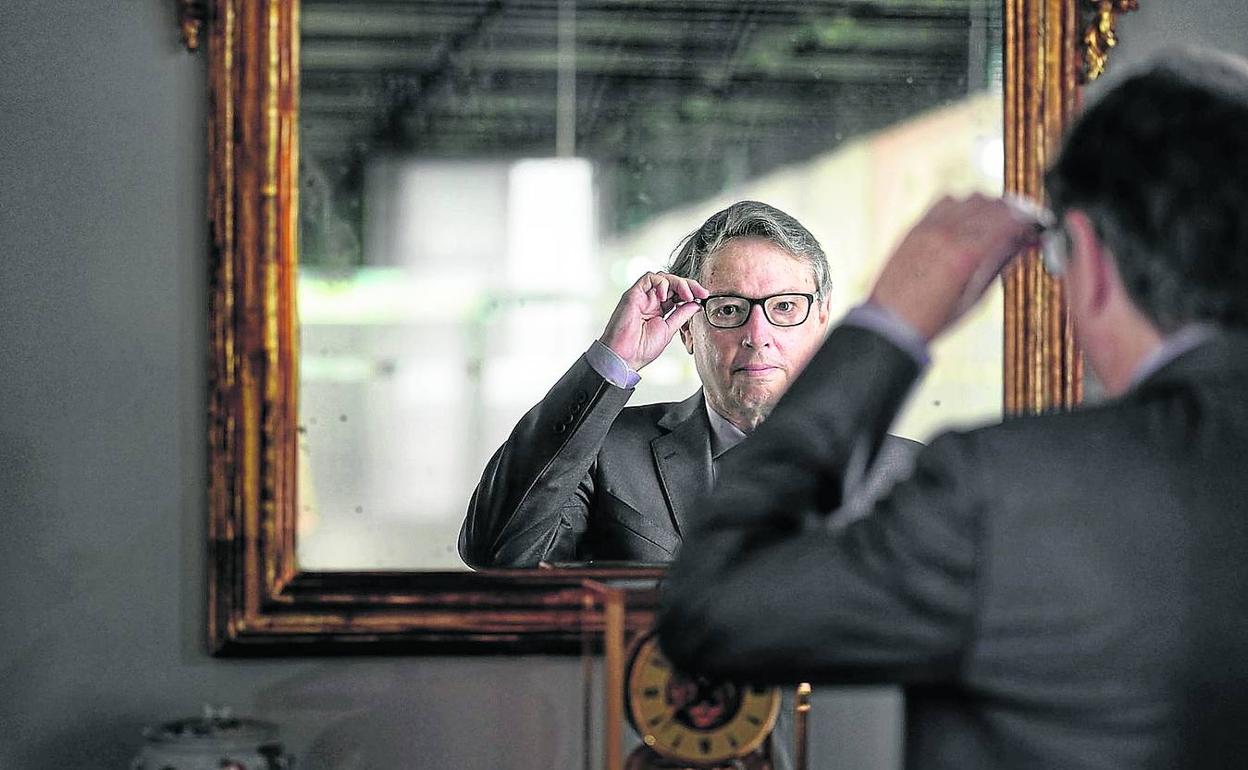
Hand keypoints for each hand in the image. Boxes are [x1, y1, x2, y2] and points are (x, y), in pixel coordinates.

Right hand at [599, 272, 709, 370]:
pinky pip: (649, 278)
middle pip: (672, 283)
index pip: (677, 294)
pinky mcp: (633, 294)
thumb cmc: (641, 349)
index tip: (704, 297)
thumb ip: (681, 315)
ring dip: (678, 282)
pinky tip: (666, 297)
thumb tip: (696, 304)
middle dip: (689, 285)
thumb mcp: (669, 329)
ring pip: (662, 277)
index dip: (691, 292)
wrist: (624, 357)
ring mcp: (642, 296)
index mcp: (659, 310)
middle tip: (701, 293)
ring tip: (686, 295)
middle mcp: (650, 301)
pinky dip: (661, 283)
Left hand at [869, 194, 1040, 341]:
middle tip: (1022, 226)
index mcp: (965, 255)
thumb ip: (1000, 264)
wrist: (891, 322)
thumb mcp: (976, 297)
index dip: (1029, 220)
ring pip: (971, 197)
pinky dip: (963, 204)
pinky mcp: (916, 226)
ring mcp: (929, 227)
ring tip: (995, 224)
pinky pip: (946, 201)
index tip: (1038, 226)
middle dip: (1014, 212)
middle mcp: (947, 234)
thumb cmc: (934, 318)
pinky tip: (968, 221)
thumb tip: (1024, 243)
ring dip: (989, 205)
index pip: (1009, 221)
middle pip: (993, 205)